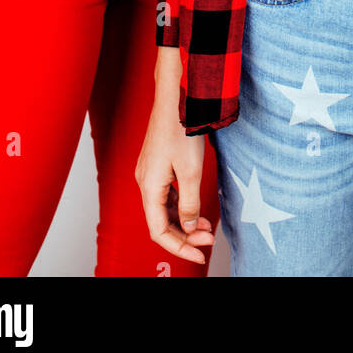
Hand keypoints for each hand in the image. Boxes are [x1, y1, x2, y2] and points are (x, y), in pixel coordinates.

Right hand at [136, 55, 214, 266]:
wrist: (177, 96)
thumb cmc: (182, 128)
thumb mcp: (191, 172)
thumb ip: (189, 204)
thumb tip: (187, 228)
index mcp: (149, 187)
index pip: (158, 231)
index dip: (179, 247)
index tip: (199, 255)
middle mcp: (145, 182)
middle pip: (160, 221)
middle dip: (184, 235)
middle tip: (208, 240)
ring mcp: (150, 173)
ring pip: (164, 209)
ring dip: (184, 221)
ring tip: (206, 227)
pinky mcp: (158, 165)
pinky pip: (166, 195)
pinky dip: (181, 205)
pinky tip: (196, 208)